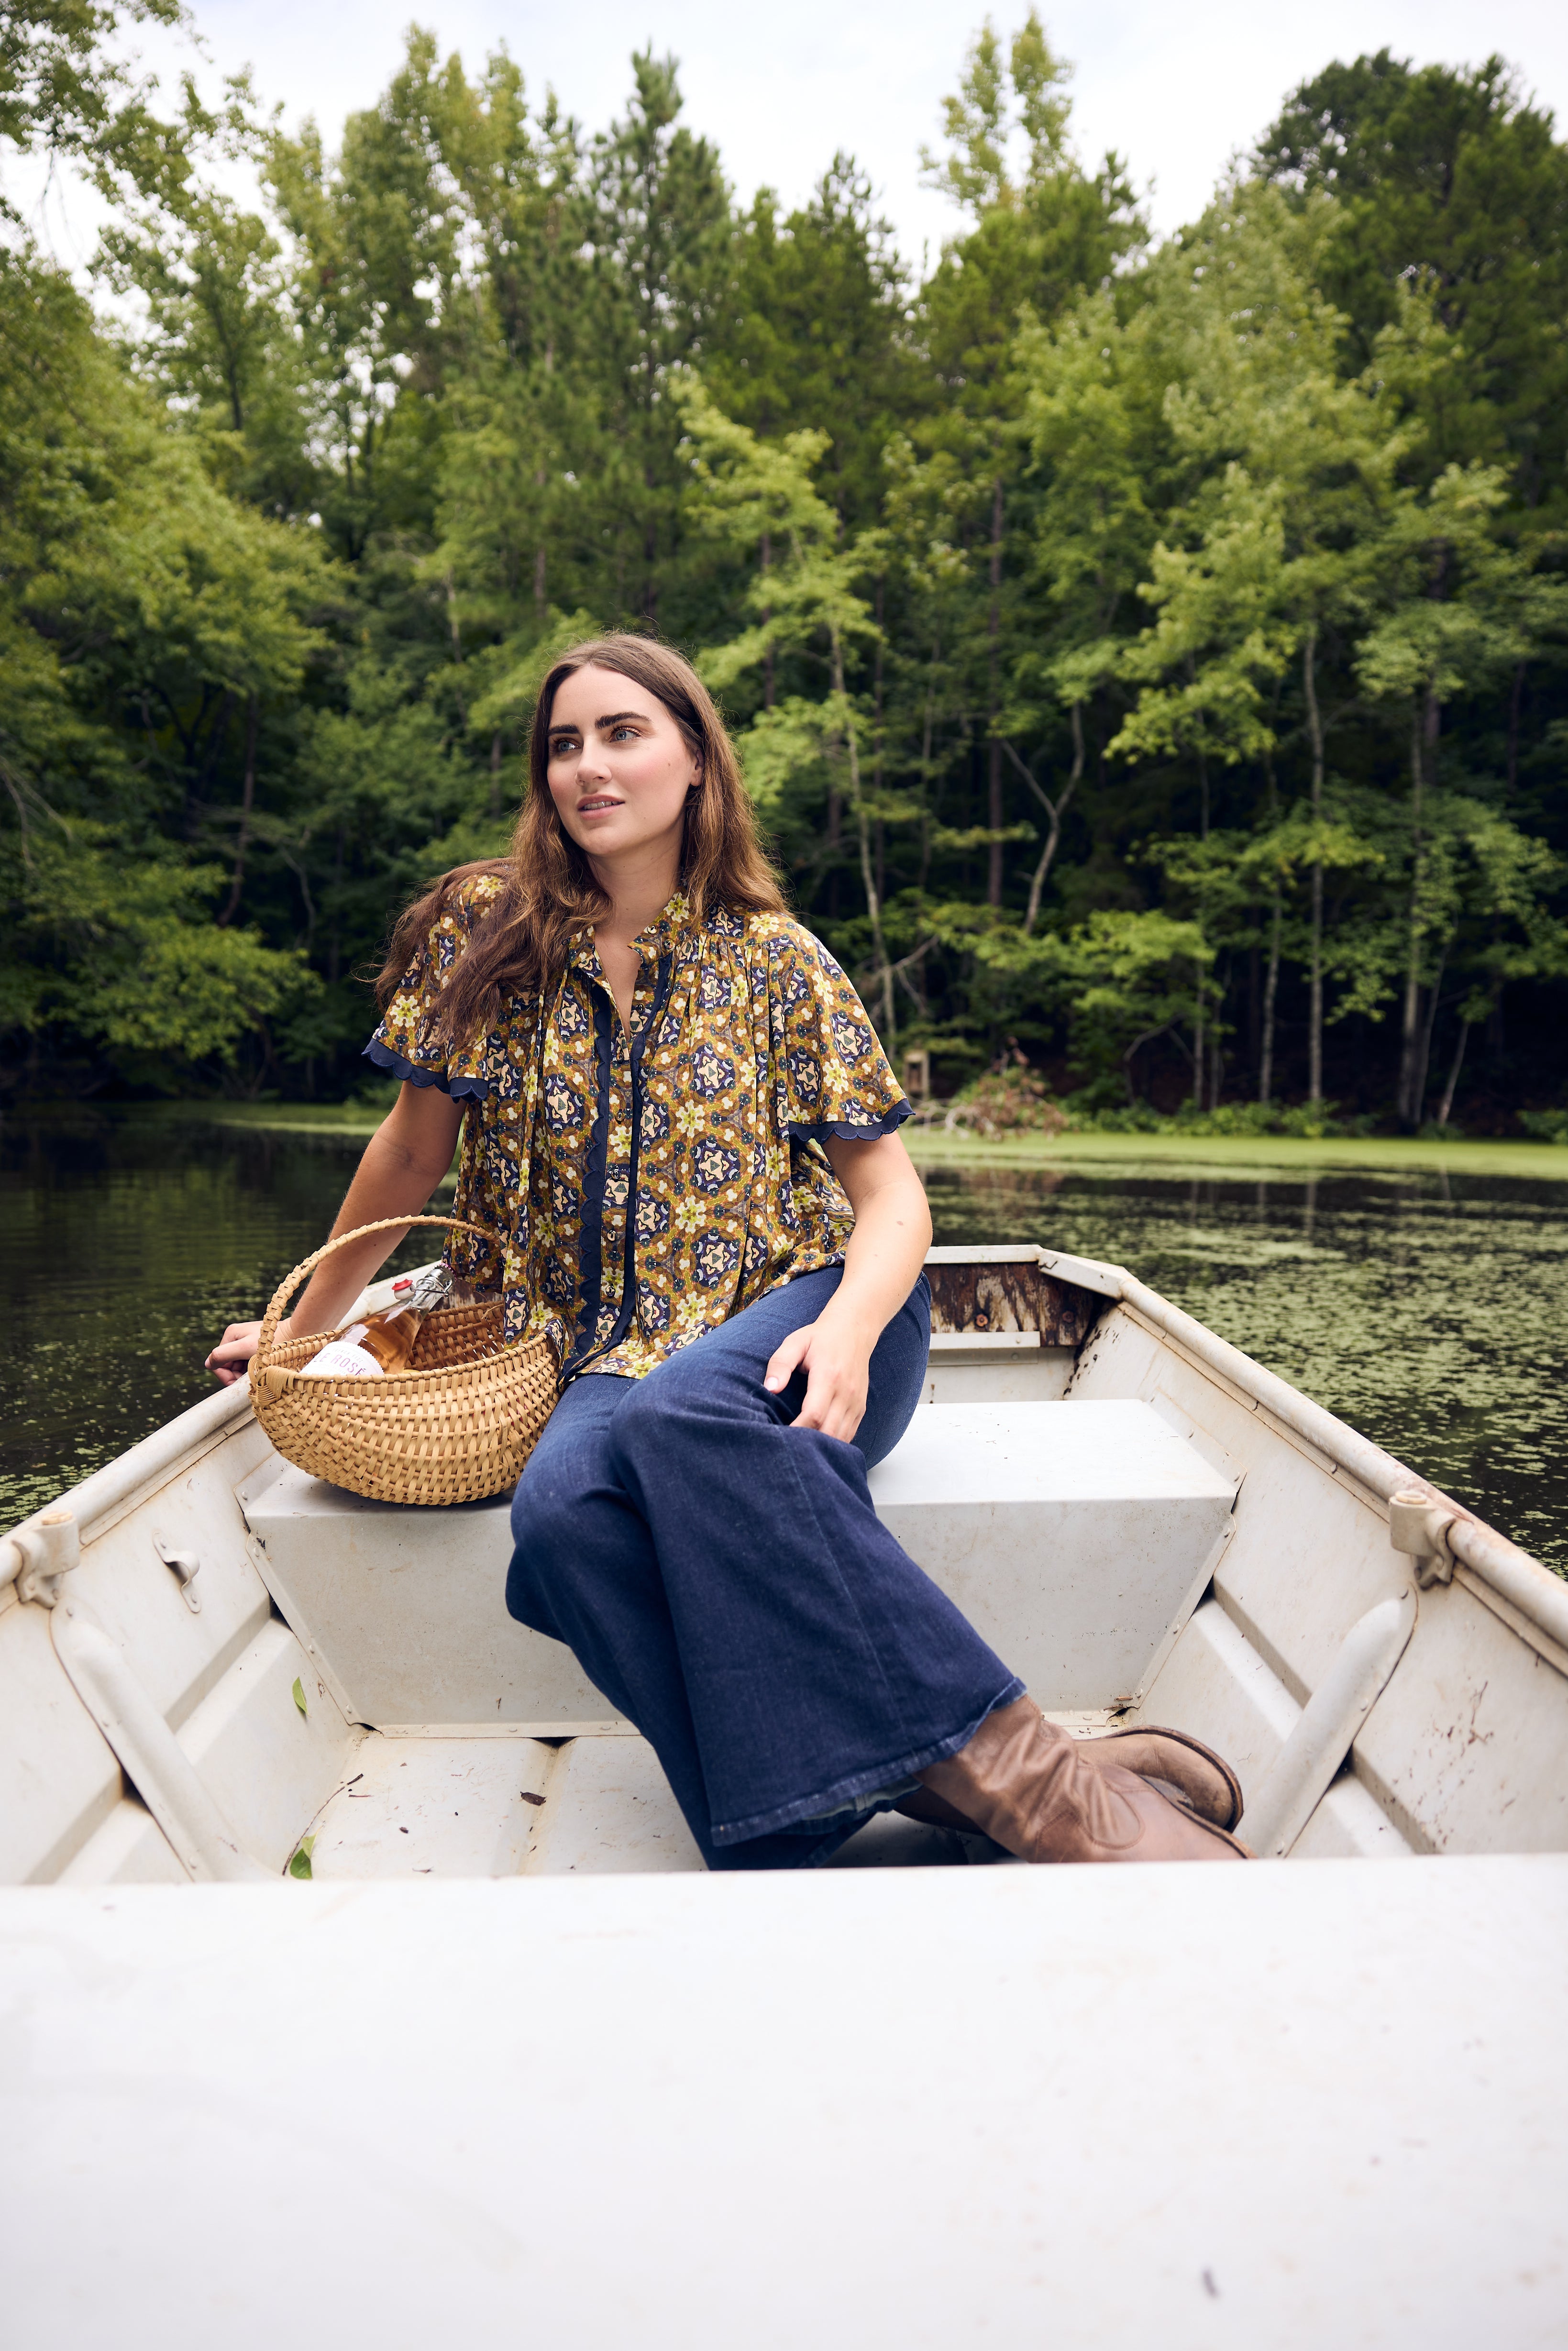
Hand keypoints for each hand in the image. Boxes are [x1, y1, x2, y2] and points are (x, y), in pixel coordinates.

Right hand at [205, 1317, 288, 1386]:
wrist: (297, 1334)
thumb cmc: (273, 1341)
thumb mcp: (246, 1349)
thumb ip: (224, 1355)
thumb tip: (207, 1364)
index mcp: (231, 1335)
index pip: (217, 1361)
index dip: (225, 1375)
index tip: (237, 1383)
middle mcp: (236, 1337)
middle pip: (227, 1364)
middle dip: (235, 1375)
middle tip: (249, 1380)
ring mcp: (245, 1342)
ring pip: (237, 1365)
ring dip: (244, 1373)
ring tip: (258, 1374)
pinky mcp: (255, 1348)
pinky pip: (247, 1363)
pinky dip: (251, 1370)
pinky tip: (261, 1371)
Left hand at [763, 1311, 873, 1442]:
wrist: (854, 1330)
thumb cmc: (820, 1338)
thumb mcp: (795, 1343)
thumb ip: (780, 1364)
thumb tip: (770, 1388)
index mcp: (828, 1377)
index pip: (814, 1415)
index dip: (797, 1431)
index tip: (779, 1438)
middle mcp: (846, 1393)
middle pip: (828, 1432)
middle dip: (808, 1444)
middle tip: (787, 1449)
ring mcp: (856, 1402)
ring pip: (841, 1437)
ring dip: (822, 1447)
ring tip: (800, 1451)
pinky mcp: (861, 1408)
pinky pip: (849, 1434)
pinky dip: (834, 1443)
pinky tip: (818, 1445)